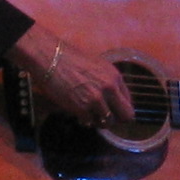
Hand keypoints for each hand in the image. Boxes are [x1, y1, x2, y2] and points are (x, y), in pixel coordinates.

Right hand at [14, 24, 134, 126]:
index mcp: (116, 77)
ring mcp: (96, 100)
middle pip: (126, 117)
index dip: (121, 109)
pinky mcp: (82, 108)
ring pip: (107, 122)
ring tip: (90, 115)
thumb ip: (110, 83)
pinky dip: (84, 120)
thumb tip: (115, 100)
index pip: (129, 103)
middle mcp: (110, 89)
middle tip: (106, 118)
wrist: (50, 57)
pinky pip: (89, 122)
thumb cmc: (71, 59)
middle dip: (117, 119)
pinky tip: (78, 114)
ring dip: (99, 121)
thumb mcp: (99, 67)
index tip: (113, 111)